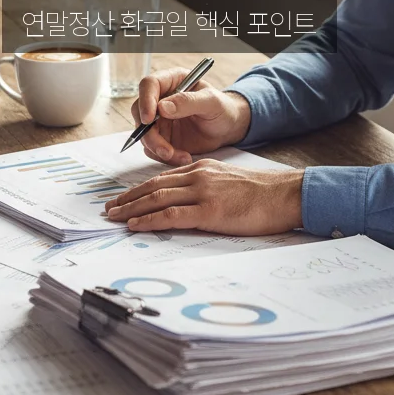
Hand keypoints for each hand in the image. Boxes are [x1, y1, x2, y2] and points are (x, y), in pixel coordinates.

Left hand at [104, 159, 303, 234]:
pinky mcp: (209, 210)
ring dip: (132, 209)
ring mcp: (202, 192)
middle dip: (128, 198)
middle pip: (153, 186)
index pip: (162, 178)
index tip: (124, 199)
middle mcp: (198, 176)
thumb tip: (187, 202)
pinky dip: (150, 220)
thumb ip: (206, 187)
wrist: (284, 195)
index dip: (139, 189)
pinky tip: (136, 225)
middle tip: (109, 209)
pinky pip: (172, 215)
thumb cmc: (261, 194)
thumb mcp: (228, 182)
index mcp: (202, 169)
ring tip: (115, 218)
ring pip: (157, 198)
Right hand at [131, 67, 251, 164]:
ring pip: (144, 134)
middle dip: (150, 135)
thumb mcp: (211, 102)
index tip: (149, 120)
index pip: (149, 85)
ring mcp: (159, 119)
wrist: (227, 129)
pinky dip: (165, 157)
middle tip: (166, 150)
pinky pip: (153, 149)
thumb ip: (188, 102)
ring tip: (182, 157)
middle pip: (140, 113)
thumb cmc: (223, 109)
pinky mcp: (161, 137)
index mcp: (172, 81)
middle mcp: (160, 99)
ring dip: (158, 149)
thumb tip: (162, 107)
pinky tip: (183, 157)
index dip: (145, 101)